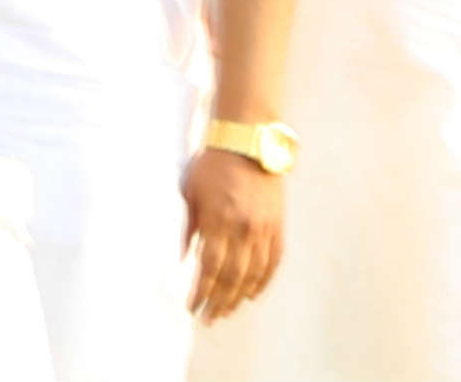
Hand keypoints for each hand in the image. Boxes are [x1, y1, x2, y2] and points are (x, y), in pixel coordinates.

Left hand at [182, 146, 286, 319]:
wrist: (248, 142)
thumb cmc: (211, 163)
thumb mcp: (189, 191)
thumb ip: (188, 227)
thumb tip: (183, 259)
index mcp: (218, 221)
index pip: (209, 268)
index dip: (201, 292)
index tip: (191, 307)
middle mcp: (244, 229)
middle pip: (232, 278)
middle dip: (219, 301)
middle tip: (209, 318)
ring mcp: (264, 229)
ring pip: (253, 274)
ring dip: (239, 297)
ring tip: (227, 311)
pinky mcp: (277, 226)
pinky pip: (272, 261)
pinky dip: (263, 281)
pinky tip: (252, 293)